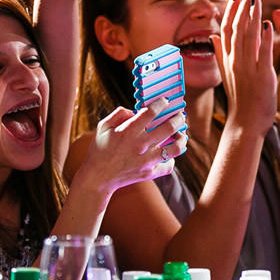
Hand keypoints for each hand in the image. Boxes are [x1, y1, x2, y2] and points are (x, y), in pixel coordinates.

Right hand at [74, 102, 189, 193]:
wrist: (98, 178)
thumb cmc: (99, 150)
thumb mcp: (102, 127)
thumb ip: (118, 114)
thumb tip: (134, 111)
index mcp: (128, 132)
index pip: (151, 112)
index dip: (161, 103)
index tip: (165, 101)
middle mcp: (140, 145)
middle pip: (169, 128)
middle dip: (178, 118)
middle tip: (180, 115)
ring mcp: (147, 160)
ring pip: (175, 148)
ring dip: (182, 138)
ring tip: (181, 135)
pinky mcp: (150, 173)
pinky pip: (169, 165)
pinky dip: (171, 159)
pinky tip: (168, 154)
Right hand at [211, 0, 276, 132]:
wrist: (244, 123)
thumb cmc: (240, 100)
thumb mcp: (227, 74)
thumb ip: (221, 54)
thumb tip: (214, 37)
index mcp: (227, 60)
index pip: (226, 30)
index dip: (231, 11)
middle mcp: (234, 62)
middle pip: (236, 29)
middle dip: (241, 8)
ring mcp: (247, 69)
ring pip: (247, 37)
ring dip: (252, 17)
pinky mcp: (261, 77)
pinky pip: (263, 53)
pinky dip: (265, 38)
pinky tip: (267, 24)